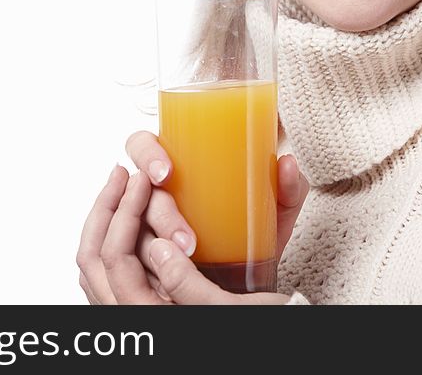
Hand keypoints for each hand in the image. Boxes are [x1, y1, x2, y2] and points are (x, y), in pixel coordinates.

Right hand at [76, 131, 308, 303]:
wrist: (257, 275)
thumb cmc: (256, 228)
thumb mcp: (274, 209)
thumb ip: (287, 188)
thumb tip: (287, 165)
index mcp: (175, 165)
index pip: (142, 145)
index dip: (146, 155)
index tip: (166, 173)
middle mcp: (157, 192)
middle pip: (137, 192)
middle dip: (160, 216)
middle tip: (186, 238)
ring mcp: (150, 225)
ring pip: (134, 230)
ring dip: (156, 246)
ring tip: (189, 258)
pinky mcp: (153, 255)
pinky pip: (138, 259)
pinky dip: (155, 267)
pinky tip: (172, 275)